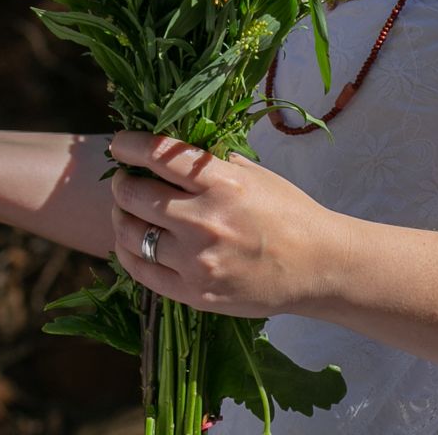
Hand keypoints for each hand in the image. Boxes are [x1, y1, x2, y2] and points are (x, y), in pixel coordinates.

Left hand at [107, 131, 342, 317]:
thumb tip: (172, 151)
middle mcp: (205, 220)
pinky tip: (131, 243)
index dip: (129, 145)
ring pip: (132, 234)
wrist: (318, 266)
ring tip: (126, 211)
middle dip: (121, 182)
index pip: (158, 155)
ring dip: (122, 217)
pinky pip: (142, 270)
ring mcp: (197, 260)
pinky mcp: (195, 292)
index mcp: (223, 183)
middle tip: (123, 179)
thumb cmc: (289, 213)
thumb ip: (214, 162)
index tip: (119, 144)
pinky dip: (128, 253)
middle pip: (135, 195)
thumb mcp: (256, 175)